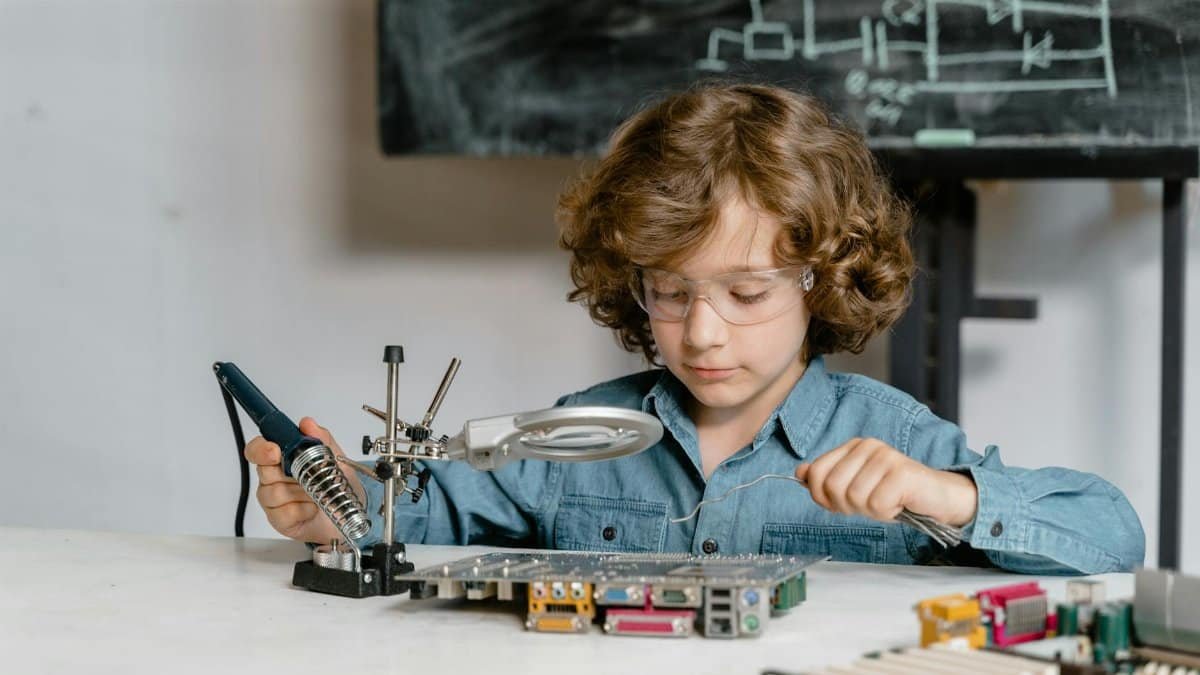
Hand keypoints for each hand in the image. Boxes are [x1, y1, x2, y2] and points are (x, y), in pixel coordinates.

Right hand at [243, 417, 364, 543]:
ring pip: (273, 493)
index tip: (273, 451)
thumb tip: (307, 424)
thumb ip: (321, 438)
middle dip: (286, 473)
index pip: (257, 450)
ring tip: (314, 492)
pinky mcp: (279, 520)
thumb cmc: (337, 483)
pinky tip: (312, 507)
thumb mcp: (335, 457)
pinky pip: (284, 513)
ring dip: (299, 492)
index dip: (260, 449)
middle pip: (263, 471)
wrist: (349, 512)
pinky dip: (303, 510)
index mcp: (282, 459)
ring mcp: (275, 501)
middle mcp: (274, 478)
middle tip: (305, 475)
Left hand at [794, 437, 976, 526]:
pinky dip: (886, 513)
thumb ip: (828, 479)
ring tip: (887, 502)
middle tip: (869, 504)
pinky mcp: (902, 473)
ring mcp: (886, 457)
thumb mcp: (856, 486)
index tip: (841, 503)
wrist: (937, 497)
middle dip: (848, 506)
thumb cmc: (895, 493)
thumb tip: (800, 473)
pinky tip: (899, 504)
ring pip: (854, 498)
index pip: (817, 473)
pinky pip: (877, 505)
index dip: (823, 497)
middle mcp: (868, 446)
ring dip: (870, 510)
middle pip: (833, 487)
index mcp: (853, 446)